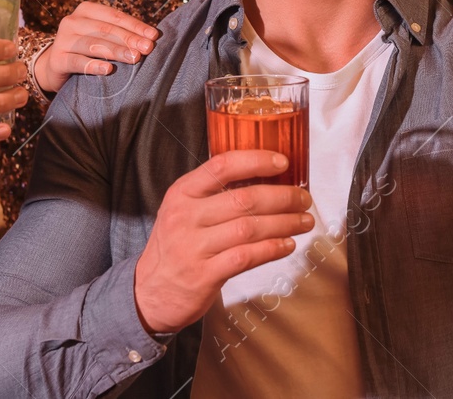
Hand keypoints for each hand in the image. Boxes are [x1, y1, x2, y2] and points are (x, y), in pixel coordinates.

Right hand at [33, 1, 158, 94]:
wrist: (55, 65)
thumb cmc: (86, 48)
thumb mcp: (101, 35)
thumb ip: (121, 33)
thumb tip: (151, 38)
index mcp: (86, 10)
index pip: (115, 16)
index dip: (135, 26)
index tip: (154, 36)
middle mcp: (72, 21)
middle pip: (106, 29)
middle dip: (129, 39)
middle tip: (147, 48)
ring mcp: (62, 39)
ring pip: (94, 44)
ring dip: (116, 51)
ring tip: (135, 58)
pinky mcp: (57, 59)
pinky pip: (78, 62)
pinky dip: (94, 65)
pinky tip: (108, 70)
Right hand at [133, 151, 314, 334]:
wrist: (149, 293)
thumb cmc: (174, 247)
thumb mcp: (182, 211)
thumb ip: (213, 194)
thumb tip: (264, 178)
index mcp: (182, 193)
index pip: (222, 166)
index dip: (256, 160)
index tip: (283, 162)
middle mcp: (186, 217)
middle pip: (243, 199)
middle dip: (282, 197)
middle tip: (303, 199)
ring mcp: (194, 247)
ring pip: (250, 228)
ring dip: (284, 223)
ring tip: (303, 221)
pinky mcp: (204, 275)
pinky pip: (247, 256)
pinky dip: (272, 249)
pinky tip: (287, 244)